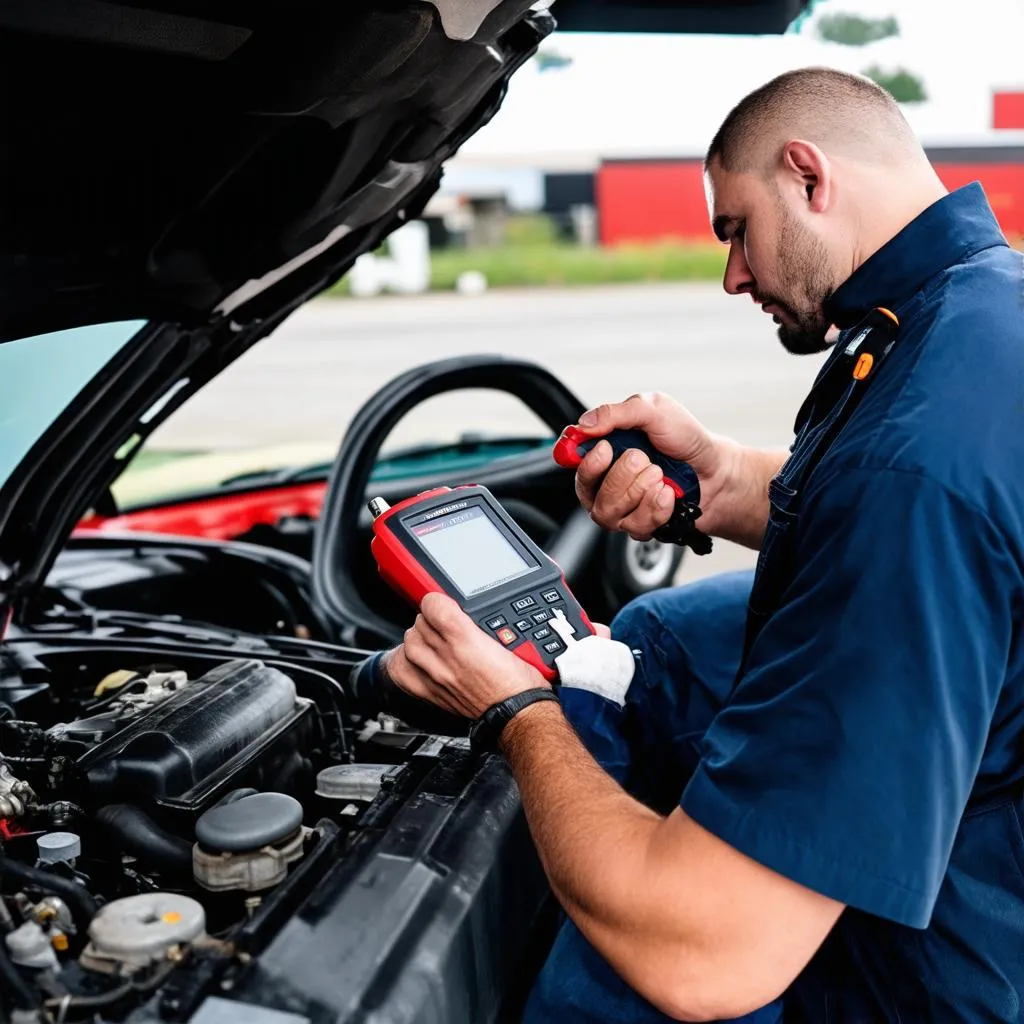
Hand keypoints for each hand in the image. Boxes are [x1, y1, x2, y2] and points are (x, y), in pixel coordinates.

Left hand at [381, 592, 551, 718]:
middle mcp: (447, 656)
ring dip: (417, 638)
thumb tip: (460, 609)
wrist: (517, 710)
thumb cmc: (516, 678)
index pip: (431, 603)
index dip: (437, 599)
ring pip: (408, 644)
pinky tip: (415, 660)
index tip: (442, 603)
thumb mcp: (508, 636)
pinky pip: (402, 673)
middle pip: (419, 622)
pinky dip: (404, 663)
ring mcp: (437, 676)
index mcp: (466, 638)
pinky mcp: (432, 693)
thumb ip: (480, 620)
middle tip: (441, 623)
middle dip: (429, 618)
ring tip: (430, 639)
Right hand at [573, 392, 738, 540]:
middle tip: (643, 458)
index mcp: (603, 450)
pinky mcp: (638, 526)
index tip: (603, 450)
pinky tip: (668, 494)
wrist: (716, 471)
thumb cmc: (686, 439)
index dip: (581, 459)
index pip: (570, 459)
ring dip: (639, 489)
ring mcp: (620, 507)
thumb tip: (585, 424)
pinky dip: (657, 506)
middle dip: (620, 474)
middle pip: (587, 490)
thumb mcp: (655, 410)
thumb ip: (617, 413)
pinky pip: (635, 525)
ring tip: (660, 474)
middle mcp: (605, 480)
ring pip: (608, 511)